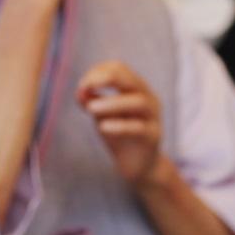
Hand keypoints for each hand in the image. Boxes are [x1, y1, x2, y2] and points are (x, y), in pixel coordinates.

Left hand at [76, 61, 164, 187]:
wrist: (137, 166)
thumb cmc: (118, 135)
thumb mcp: (101, 115)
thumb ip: (91, 102)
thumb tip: (81, 92)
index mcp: (136, 88)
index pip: (118, 68)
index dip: (97, 73)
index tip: (82, 88)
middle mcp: (148, 98)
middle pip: (130, 79)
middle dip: (107, 79)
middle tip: (86, 87)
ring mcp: (153, 117)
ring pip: (138, 102)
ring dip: (111, 102)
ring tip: (90, 109)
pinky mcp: (153, 137)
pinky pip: (139, 128)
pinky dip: (119, 125)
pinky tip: (103, 127)